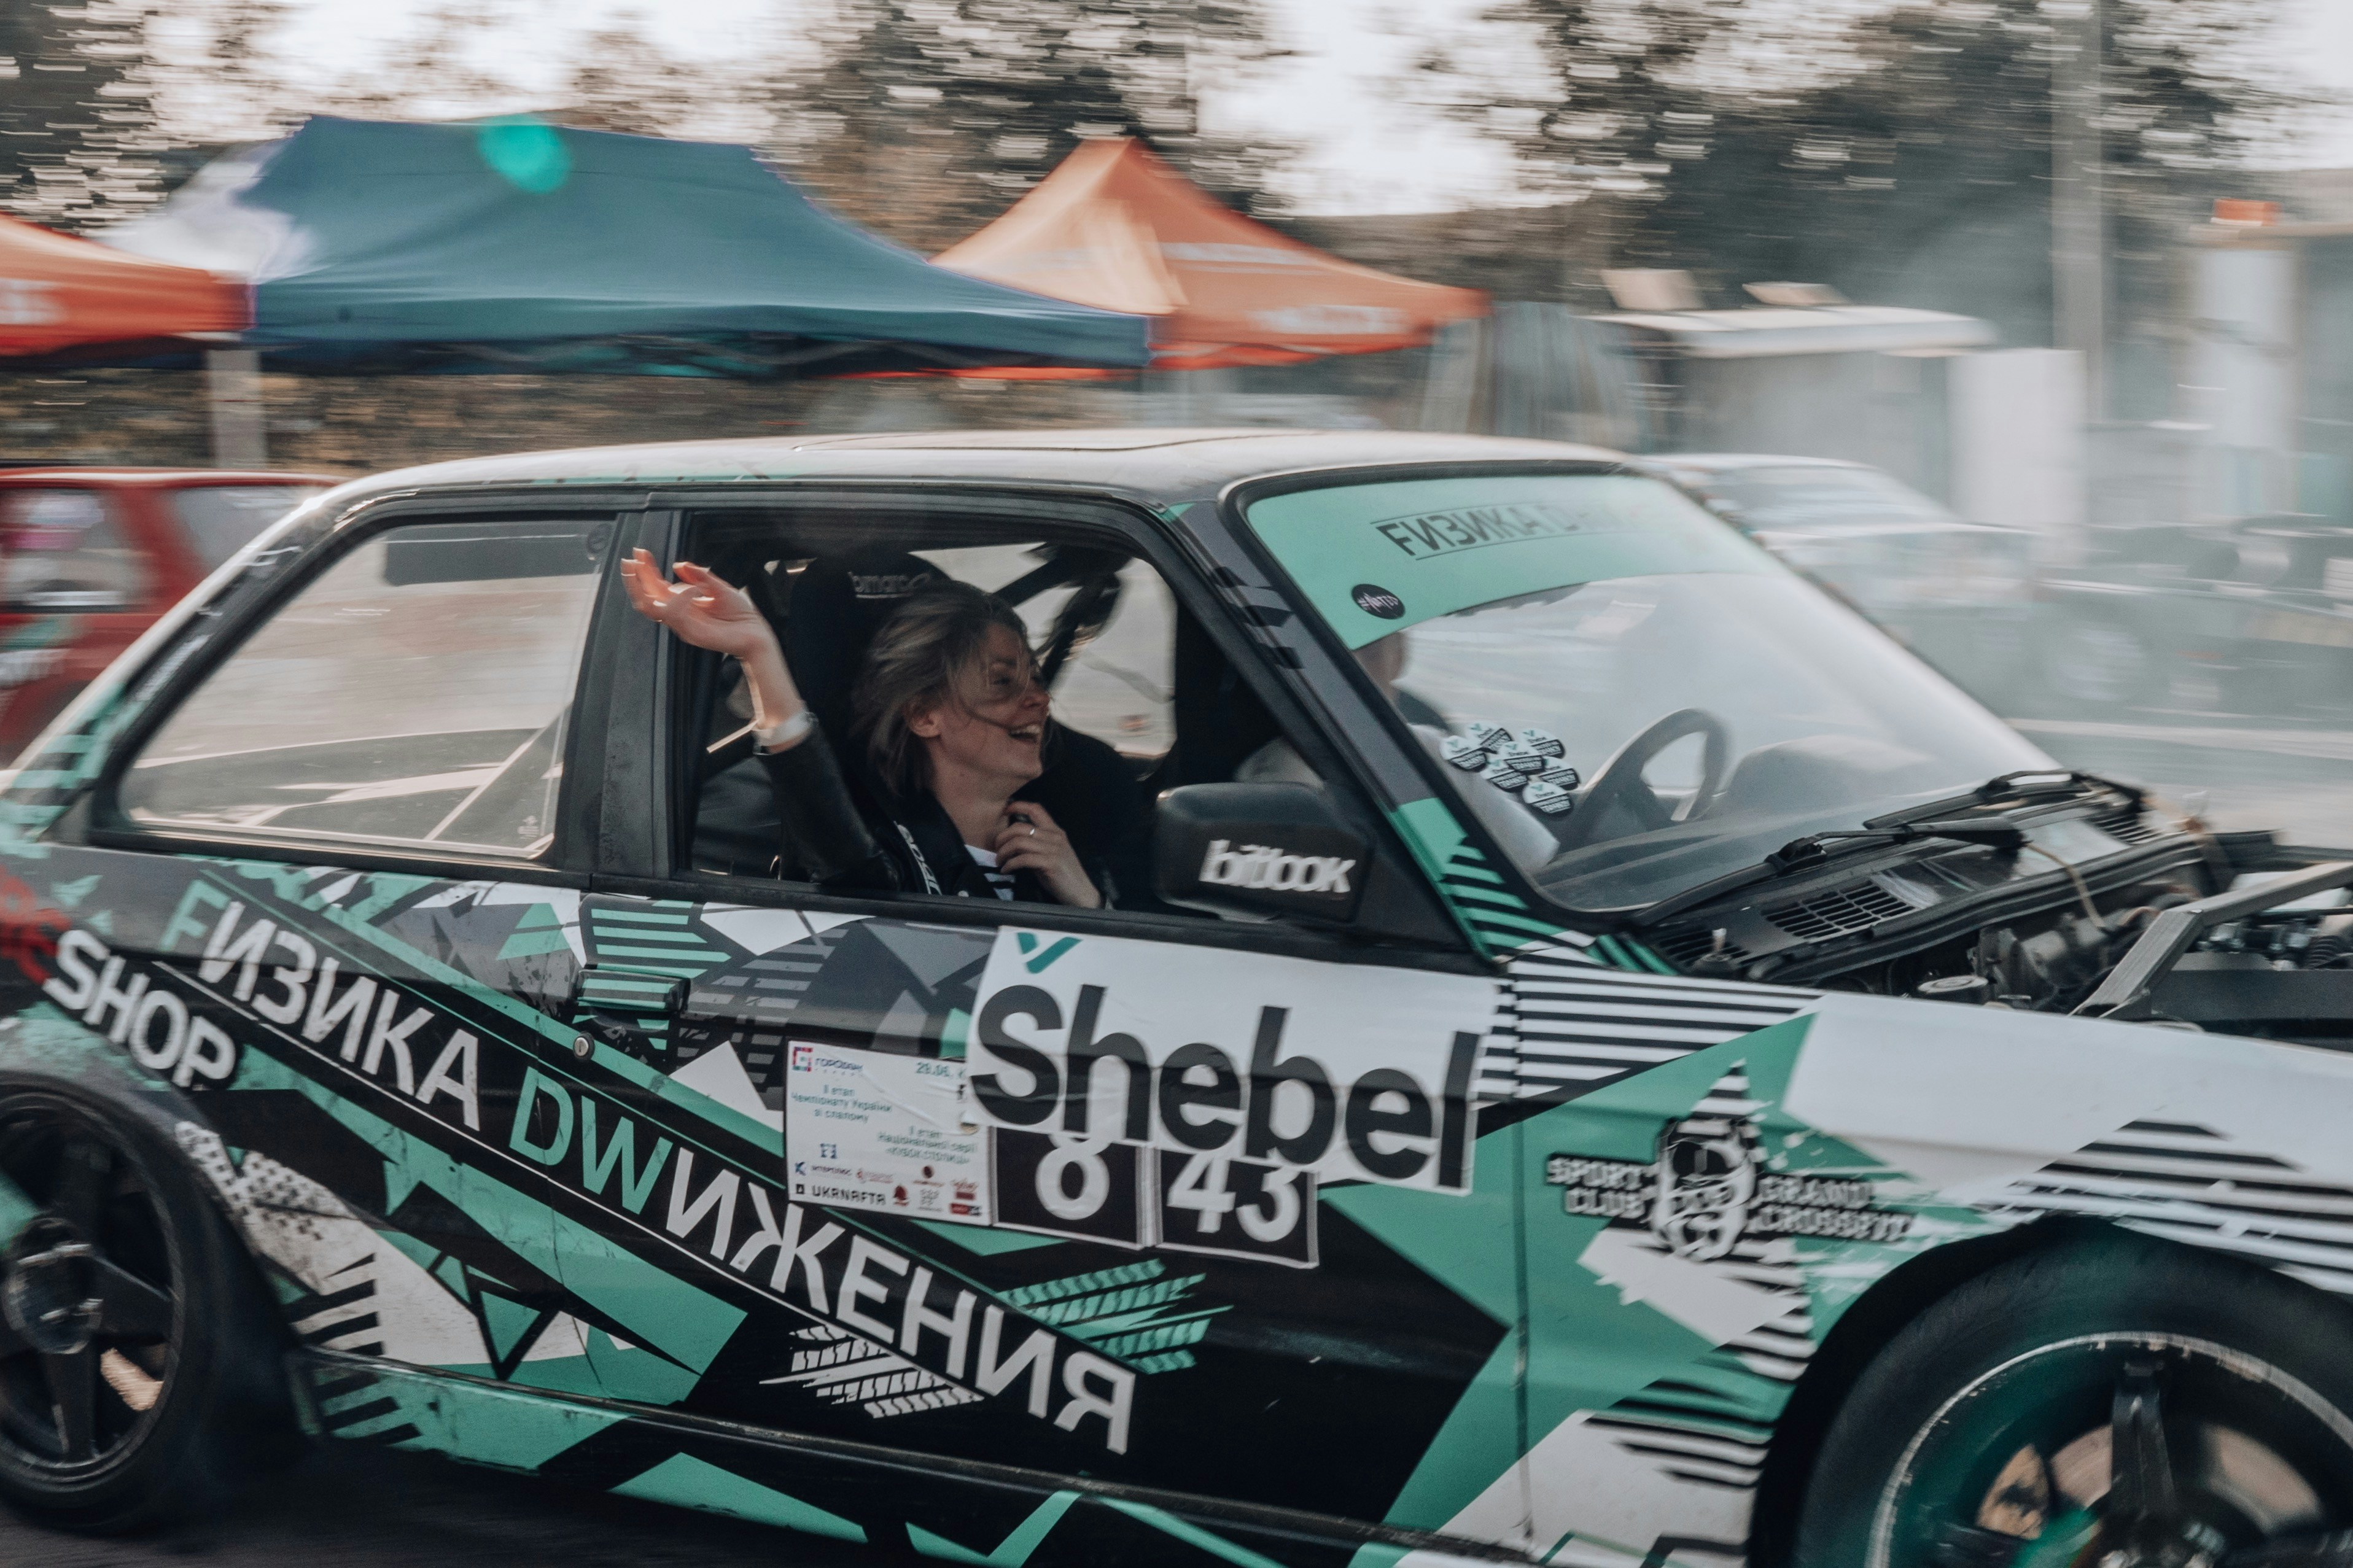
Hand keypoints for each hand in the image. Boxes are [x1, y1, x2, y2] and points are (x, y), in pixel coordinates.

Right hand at [621, 550, 778, 662]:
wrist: (757, 635)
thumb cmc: (740, 613)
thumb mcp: (719, 588)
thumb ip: (699, 576)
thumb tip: (678, 564)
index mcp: (682, 603)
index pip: (656, 586)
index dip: (646, 570)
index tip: (640, 552)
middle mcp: (678, 614)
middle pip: (645, 598)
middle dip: (634, 579)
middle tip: (630, 560)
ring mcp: (682, 625)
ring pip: (651, 608)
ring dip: (645, 585)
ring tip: (645, 565)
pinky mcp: (691, 633)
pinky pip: (676, 615)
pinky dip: (680, 597)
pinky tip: (693, 588)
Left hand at [993, 801, 1100, 909]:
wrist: (1080, 892)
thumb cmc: (1064, 874)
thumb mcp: (1051, 853)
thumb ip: (1037, 844)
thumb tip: (1014, 841)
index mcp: (1055, 831)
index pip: (1035, 809)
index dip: (1017, 806)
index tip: (1004, 812)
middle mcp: (1054, 837)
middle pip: (1020, 827)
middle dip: (1002, 837)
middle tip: (996, 848)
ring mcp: (1053, 849)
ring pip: (1019, 842)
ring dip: (1003, 852)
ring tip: (999, 861)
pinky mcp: (1050, 863)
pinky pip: (1023, 859)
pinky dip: (1010, 864)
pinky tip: (1006, 870)